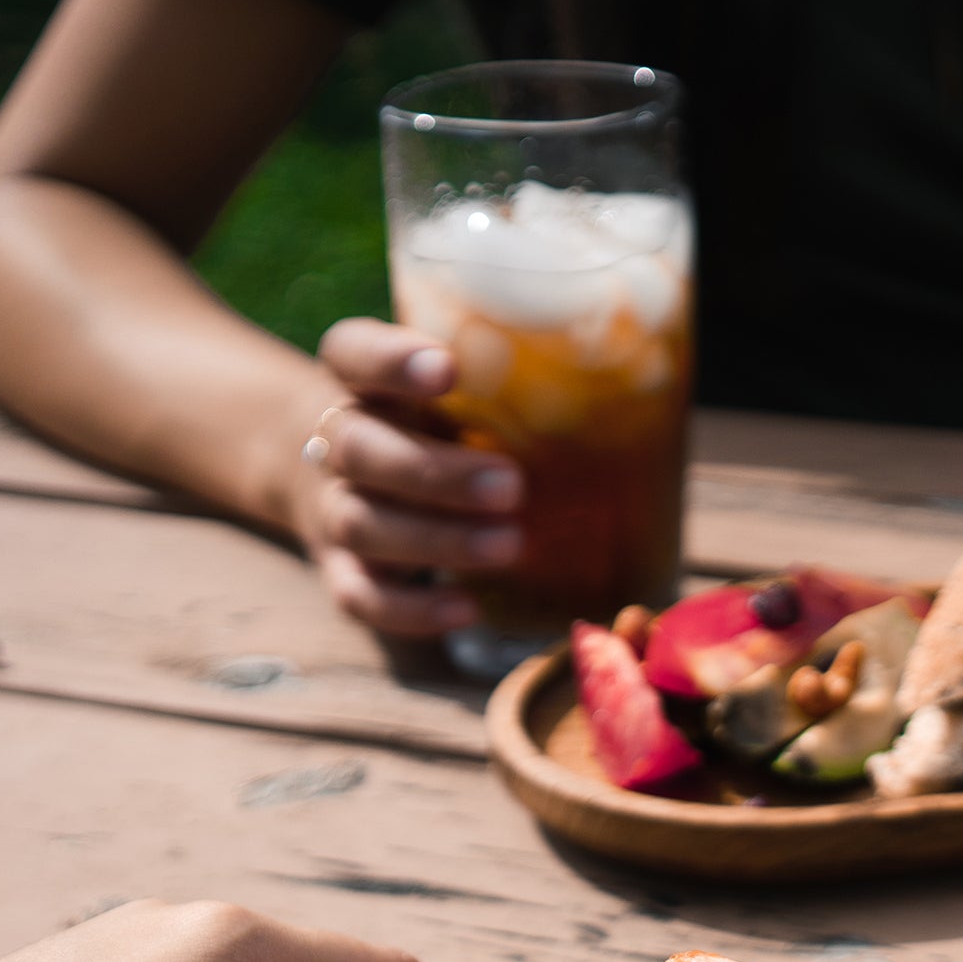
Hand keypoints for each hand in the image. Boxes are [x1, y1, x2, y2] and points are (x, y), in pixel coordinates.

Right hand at [291, 318, 527, 638]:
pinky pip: (362, 596)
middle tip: (512, 486)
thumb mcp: (459, 392)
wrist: (352, 482)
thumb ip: (509, 385)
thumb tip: (628, 386)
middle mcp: (338, 443)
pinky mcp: (342, 572)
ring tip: (509, 546)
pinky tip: (468, 608)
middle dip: (435, 472)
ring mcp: (333, 510)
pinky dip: (413, 608)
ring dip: (436, 539)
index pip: (353, 353)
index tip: (448, 368)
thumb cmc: (436, 426)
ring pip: (362, 524)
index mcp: (361, 382)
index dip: (392, 360)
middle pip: (361, 450)